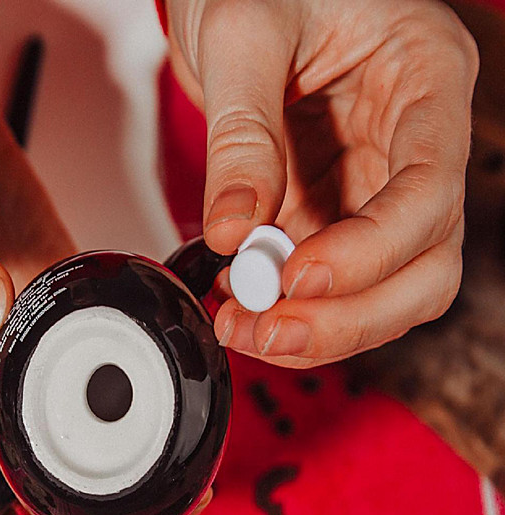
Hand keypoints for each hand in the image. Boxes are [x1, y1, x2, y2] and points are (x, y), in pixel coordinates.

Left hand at [165, 0, 478, 366]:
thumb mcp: (243, 33)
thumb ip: (242, 135)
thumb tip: (234, 231)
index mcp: (424, 79)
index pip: (428, 191)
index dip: (370, 252)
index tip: (296, 277)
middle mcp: (412, 144)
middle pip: (424, 264)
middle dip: (350, 315)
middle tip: (271, 331)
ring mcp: (373, 187)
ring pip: (385, 289)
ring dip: (319, 326)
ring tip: (244, 328)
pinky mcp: (332, 212)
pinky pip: (327, 282)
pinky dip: (289, 308)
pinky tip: (241, 306)